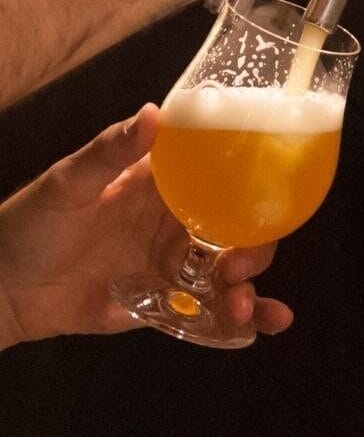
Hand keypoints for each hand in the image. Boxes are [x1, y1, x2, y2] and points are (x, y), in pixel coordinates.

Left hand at [0, 104, 292, 348]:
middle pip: (236, 227)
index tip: (263, 203)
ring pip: (229, 270)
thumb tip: (153, 112)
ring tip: (243, 307)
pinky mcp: (167, 302)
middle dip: (252, 248)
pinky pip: (211, 307)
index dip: (248, 188)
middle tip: (237, 267)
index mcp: (162, 184)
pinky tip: (264, 324)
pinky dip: (241, 317)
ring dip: (248, 286)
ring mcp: (174, 263)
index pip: (219, 177)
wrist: (5, 289)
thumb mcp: (70, 182)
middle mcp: (177, 220)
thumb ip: (111, 151)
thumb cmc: (34, 222)